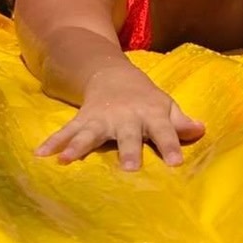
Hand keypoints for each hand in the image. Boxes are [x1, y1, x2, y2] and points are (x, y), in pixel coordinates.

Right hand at [35, 66, 204, 169]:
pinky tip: (40, 154)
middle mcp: (126, 117)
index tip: (175, 164)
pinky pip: (67, 131)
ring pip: (91, 133)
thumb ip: (181, 122)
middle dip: (129, 150)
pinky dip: (53, 141)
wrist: (112, 74)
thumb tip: (202, 130)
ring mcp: (102, 118)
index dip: (170, 146)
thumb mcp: (165, 105)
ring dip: (79, 145)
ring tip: (67, 160)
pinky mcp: (83, 119)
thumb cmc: (145, 99)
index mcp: (150, 114)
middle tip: (130, 168)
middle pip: (128, 134)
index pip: (164, 130)